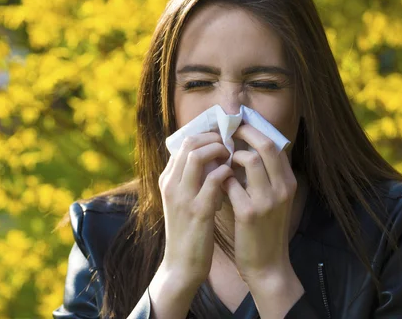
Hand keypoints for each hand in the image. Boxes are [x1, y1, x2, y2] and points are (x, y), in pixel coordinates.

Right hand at [158, 132, 232, 289]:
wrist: (181, 265)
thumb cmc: (187, 231)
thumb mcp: (182, 201)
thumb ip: (190, 180)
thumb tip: (210, 158)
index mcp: (166, 180)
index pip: (183, 143)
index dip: (205, 136)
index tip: (222, 139)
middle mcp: (171, 184)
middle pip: (189, 143)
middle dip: (214, 138)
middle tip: (231, 144)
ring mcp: (182, 197)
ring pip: (198, 156)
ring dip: (219, 151)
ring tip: (232, 158)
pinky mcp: (198, 211)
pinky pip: (213, 180)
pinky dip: (226, 173)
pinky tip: (234, 178)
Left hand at [224, 123, 297, 282]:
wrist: (267, 266)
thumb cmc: (264, 230)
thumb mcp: (273, 200)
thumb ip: (263, 177)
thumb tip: (241, 150)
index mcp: (289, 183)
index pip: (276, 145)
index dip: (256, 131)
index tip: (238, 124)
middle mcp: (283, 188)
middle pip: (267, 145)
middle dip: (245, 133)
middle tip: (227, 131)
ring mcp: (268, 200)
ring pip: (251, 160)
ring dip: (232, 157)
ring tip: (221, 161)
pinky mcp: (250, 213)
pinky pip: (231, 183)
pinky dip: (221, 179)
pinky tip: (216, 184)